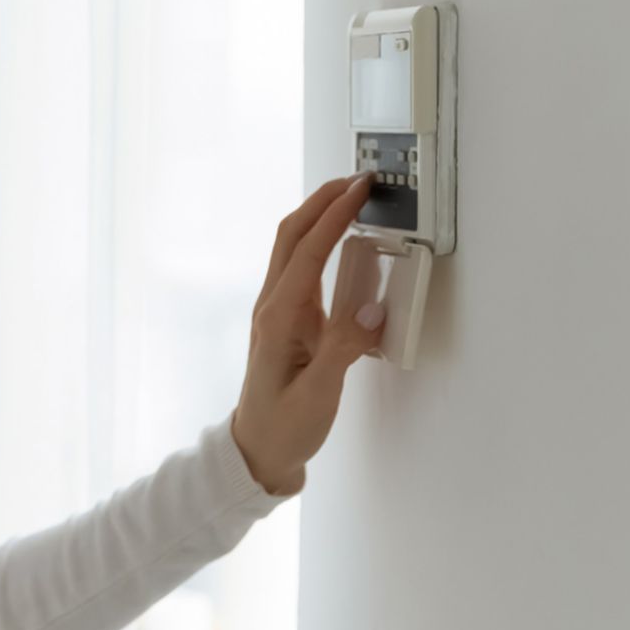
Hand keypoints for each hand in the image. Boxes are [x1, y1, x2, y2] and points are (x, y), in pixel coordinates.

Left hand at [231, 172, 388, 495]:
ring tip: (352, 197)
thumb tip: (371, 310)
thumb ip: (344, 350)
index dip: (333, 216)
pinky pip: (302, 268)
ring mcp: (276, 311)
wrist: (258, 450)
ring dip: (320, 217)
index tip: (359, 189)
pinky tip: (342, 241)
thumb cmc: (284, 426)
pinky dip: (321, 243)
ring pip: (294, 248)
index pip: (306, 252)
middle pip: (291, 236)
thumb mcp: (319, 393)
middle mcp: (272, 307)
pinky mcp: (287, 320)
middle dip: (322, 200)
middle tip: (358, 179)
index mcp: (277, 319)